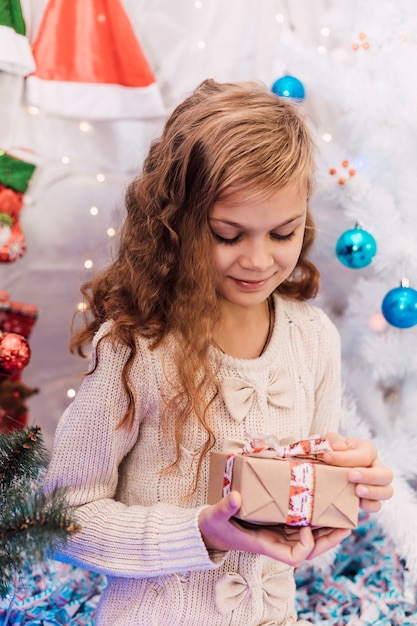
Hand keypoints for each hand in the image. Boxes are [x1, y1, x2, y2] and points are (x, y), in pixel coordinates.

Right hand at [198, 491, 349, 565]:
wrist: (210, 528)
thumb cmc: (214, 525)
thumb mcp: (217, 515)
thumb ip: (226, 507)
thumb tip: (237, 497)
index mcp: (265, 544)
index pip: (295, 556)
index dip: (307, 545)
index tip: (307, 526)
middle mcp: (276, 541)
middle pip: (310, 547)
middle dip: (330, 538)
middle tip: (347, 523)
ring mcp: (278, 532)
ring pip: (309, 535)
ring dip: (326, 526)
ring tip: (342, 512)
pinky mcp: (277, 522)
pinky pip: (301, 523)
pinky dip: (313, 516)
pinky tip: (321, 502)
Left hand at [322, 433, 393, 511]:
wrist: (327, 463)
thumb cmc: (331, 450)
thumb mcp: (330, 441)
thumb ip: (333, 441)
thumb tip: (339, 447)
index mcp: (367, 449)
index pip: (365, 454)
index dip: (345, 457)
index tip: (327, 457)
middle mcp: (376, 467)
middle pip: (386, 474)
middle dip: (369, 476)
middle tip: (351, 476)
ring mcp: (376, 485)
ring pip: (387, 492)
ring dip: (373, 492)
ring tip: (357, 491)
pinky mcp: (369, 499)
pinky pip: (377, 505)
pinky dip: (369, 505)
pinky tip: (356, 503)